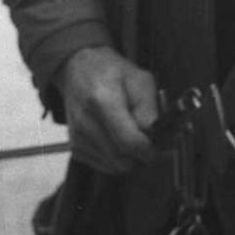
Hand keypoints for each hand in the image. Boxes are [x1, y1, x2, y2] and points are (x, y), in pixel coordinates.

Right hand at [59, 44, 160, 172]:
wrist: (78, 68)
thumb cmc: (111, 72)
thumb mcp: (140, 79)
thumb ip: (150, 109)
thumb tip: (155, 137)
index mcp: (102, 100)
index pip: (129, 142)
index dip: (149, 150)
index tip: (159, 145)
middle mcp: (85, 122)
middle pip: (122, 159)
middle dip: (141, 155)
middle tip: (149, 140)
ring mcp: (77, 137)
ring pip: (115, 166)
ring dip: (129, 158)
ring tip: (132, 135)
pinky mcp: (75, 147)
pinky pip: (105, 166)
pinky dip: (117, 158)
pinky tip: (118, 138)